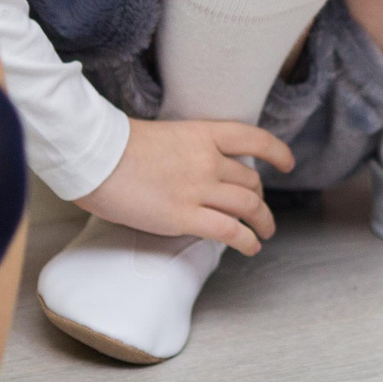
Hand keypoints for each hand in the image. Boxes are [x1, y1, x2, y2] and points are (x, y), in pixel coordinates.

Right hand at [73, 117, 296, 255]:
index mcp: (203, 134)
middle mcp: (208, 160)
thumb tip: (196, 170)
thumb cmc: (117, 146)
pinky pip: (229, 231)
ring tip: (265, 233)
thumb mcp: (164, 137)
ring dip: (263, 221)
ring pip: (248, 206)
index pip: (253, 139)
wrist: (95, 157)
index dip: (276, 152)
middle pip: (250, 180)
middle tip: (259, 210)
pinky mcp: (184, 217)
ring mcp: (199, 188)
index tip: (287, 163)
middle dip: (260, 197)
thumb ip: (187, 151)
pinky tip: (251, 247)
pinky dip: (246, 240)